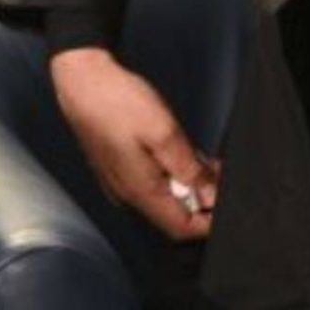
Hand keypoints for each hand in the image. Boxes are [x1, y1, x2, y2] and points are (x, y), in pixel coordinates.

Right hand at [49, 47, 219, 240]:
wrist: (82, 81)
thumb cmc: (117, 103)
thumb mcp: (164, 134)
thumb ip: (189, 170)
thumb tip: (210, 197)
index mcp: (140, 192)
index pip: (181, 228)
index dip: (208, 223)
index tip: (227, 205)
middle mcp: (128, 194)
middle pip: (173, 214)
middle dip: (202, 200)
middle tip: (220, 175)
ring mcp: (120, 181)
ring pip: (163, 197)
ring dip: (188, 184)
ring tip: (206, 161)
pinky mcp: (117, 167)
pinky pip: (150, 182)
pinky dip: (171, 174)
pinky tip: (180, 153)